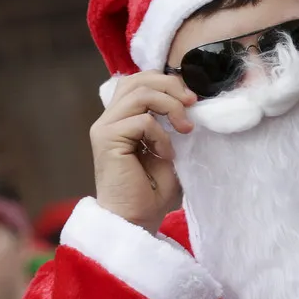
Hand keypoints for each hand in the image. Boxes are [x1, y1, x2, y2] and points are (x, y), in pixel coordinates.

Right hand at [90, 72, 196, 234]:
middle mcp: (110, 119)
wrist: (137, 220)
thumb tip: (191, 101)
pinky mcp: (107, 139)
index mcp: (123, 118)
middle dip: (171, 85)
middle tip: (192, 104)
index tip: (192, 101)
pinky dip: (162, 135)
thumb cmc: (153, 191)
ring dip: (171, 107)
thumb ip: (173, 125)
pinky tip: (166, 155)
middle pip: (138, 79)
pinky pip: (142, 121)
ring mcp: (105, 127)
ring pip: (140, 93)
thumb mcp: (171, 150)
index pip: (140, 81)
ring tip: (185, 130)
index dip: (167, 82)